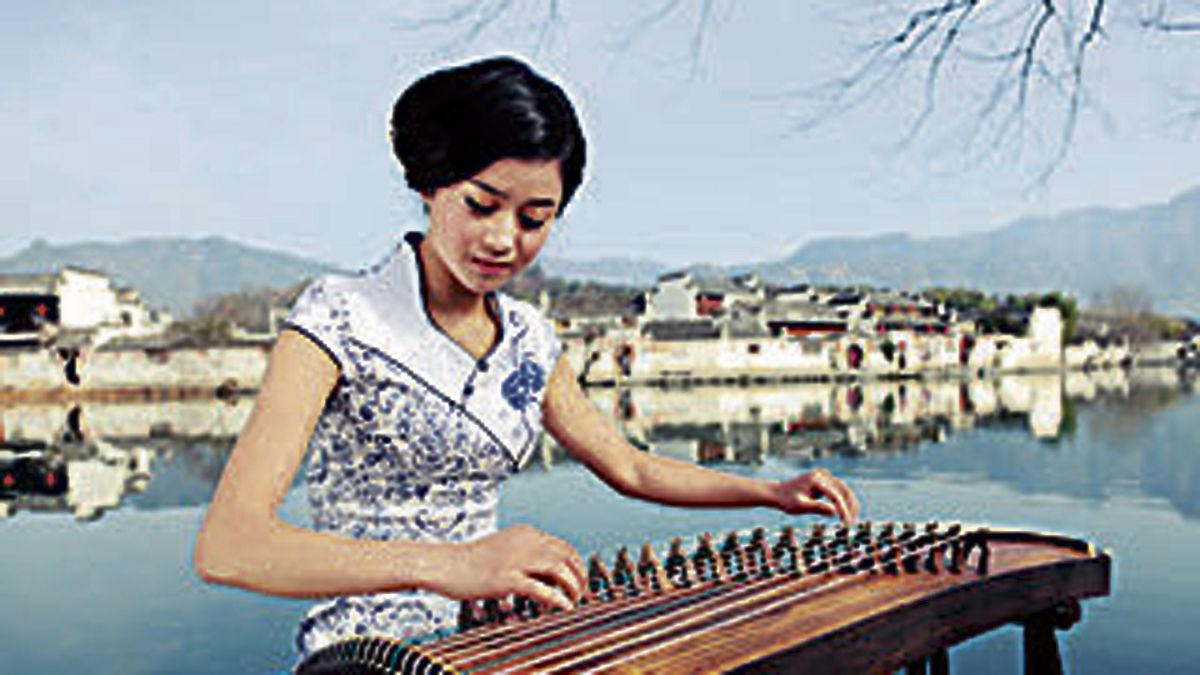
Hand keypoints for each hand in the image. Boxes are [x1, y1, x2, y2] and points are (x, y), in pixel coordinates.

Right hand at [434, 524, 586, 611]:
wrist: (445, 564)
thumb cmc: (472, 562)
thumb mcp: (506, 552)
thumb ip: (528, 560)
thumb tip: (551, 578)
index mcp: (526, 533)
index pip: (563, 546)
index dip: (576, 564)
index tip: (580, 579)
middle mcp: (525, 542)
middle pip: (567, 555)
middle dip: (580, 575)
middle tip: (582, 592)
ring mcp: (515, 559)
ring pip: (559, 569)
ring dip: (573, 586)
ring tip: (575, 600)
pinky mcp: (505, 578)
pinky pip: (540, 588)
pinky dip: (557, 599)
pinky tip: (563, 607)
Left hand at [774, 468, 859, 524]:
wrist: (779, 493)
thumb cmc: (787, 501)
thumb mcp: (799, 507)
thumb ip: (816, 507)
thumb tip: (834, 512)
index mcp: (815, 480)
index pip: (835, 496)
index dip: (843, 510)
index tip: (847, 524)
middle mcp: (821, 474)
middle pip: (843, 490)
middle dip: (850, 507)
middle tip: (851, 523)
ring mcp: (824, 474)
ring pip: (843, 489)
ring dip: (850, 503)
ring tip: (851, 519)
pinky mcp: (825, 478)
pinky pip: (839, 488)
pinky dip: (844, 499)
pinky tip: (846, 511)